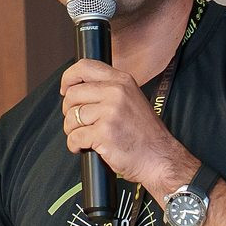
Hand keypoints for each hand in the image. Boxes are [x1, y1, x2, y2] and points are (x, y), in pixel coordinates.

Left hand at [60, 59, 193, 195]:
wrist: (159, 158)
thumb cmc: (145, 134)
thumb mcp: (132, 100)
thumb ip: (109, 90)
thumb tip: (78, 89)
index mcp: (122, 81)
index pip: (85, 67)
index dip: (68, 78)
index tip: (65, 90)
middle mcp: (116, 92)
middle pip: (73, 94)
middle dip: (69, 111)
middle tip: (78, 122)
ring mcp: (110, 112)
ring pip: (72, 117)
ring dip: (72, 130)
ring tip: (84, 137)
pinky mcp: (103, 133)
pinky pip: (74, 137)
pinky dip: (74, 145)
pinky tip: (84, 148)